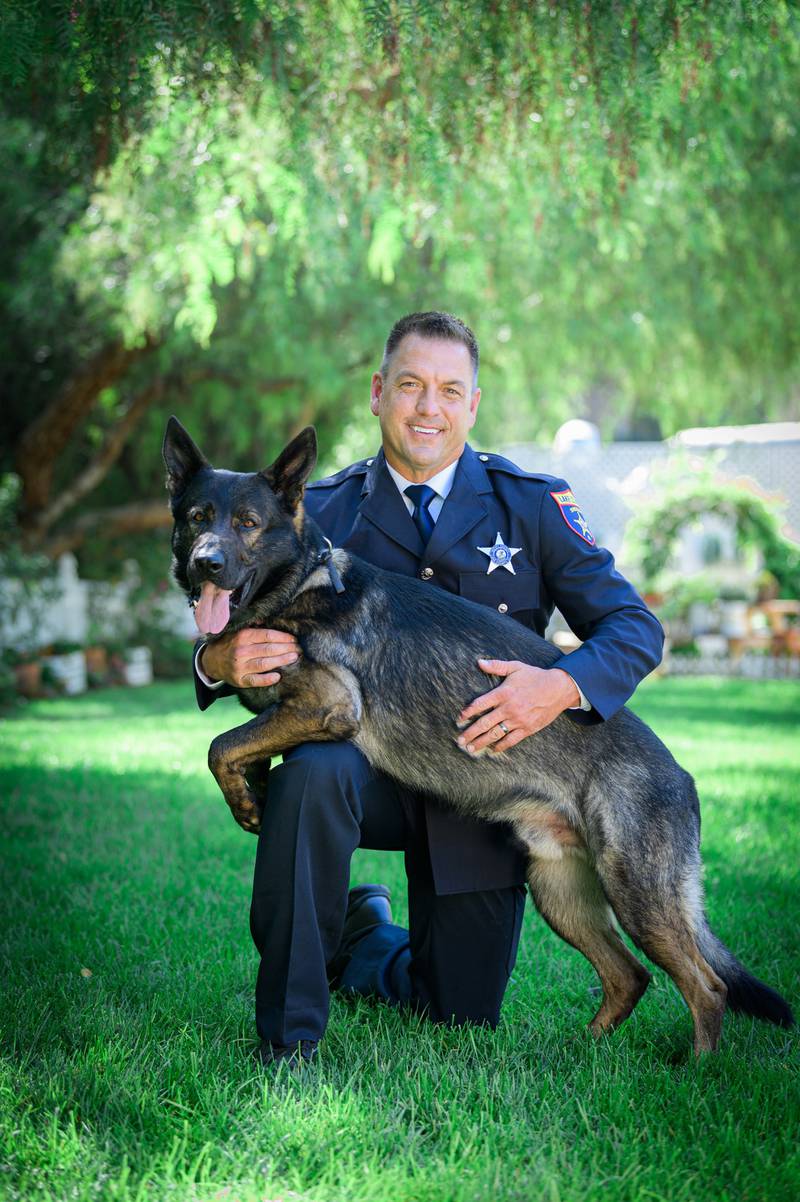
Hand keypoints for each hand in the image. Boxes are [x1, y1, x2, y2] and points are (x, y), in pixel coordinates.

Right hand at [200, 627, 299, 687]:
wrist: (211, 661)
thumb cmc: (230, 643)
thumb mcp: (238, 630)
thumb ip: (254, 625)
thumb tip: (271, 619)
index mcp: (243, 636)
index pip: (268, 635)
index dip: (283, 637)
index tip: (294, 639)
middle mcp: (241, 651)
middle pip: (269, 649)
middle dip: (287, 649)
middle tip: (299, 649)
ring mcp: (240, 667)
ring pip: (265, 664)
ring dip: (281, 661)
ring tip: (294, 658)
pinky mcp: (240, 680)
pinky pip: (255, 680)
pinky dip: (267, 679)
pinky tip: (278, 676)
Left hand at [457, 661, 579, 753]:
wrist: (559, 689)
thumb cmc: (535, 676)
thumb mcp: (516, 667)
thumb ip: (497, 666)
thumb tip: (479, 662)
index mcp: (504, 693)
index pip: (480, 704)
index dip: (468, 712)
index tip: (459, 719)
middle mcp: (509, 708)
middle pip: (484, 723)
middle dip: (470, 733)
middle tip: (459, 741)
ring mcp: (518, 720)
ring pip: (495, 734)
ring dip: (481, 742)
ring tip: (470, 748)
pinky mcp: (528, 729)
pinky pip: (511, 740)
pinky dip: (501, 746)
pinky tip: (492, 749)